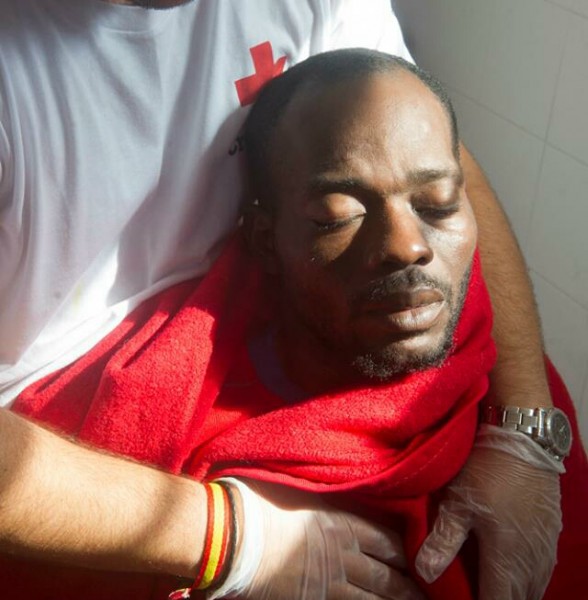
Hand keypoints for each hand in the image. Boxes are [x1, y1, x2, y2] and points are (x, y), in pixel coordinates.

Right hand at [214, 479, 424, 599]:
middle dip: (409, 587)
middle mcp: (344, 554)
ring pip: (374, 599)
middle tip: (426, 595)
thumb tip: (335, 491)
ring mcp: (329, 583)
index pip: (387, 540)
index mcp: (342, 522)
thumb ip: (324, 497)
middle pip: (387, 575)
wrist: (231, 532)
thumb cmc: (260, 500)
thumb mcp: (298, 489)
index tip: (415, 558)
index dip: (405, 552)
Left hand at [415, 425, 563, 599]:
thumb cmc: (487, 469)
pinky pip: (541, 568)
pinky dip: (524, 574)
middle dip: (494, 597)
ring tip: (485, 577)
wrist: (523, 438)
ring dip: (512, 588)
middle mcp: (533, 561)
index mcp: (508, 559)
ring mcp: (546, 547)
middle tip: (470, 587)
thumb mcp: (457, 502)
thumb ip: (444, 540)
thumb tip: (426, 573)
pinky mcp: (551, 531)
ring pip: (532, 586)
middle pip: (518, 599)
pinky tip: (507, 561)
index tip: (459, 597)